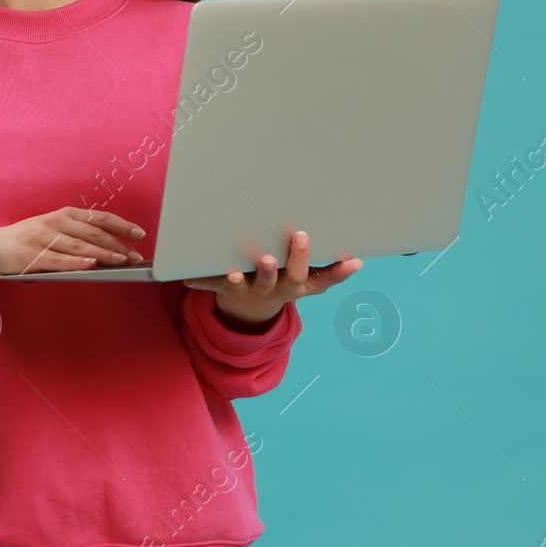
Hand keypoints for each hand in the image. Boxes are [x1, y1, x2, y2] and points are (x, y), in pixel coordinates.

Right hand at [0, 207, 146, 276]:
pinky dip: (76, 263)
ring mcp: (42, 238)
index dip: (121, 225)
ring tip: (121, 260)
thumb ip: (78, 235)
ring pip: (78, 246)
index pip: (99, 218)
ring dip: (102, 253)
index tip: (140, 234)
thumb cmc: (29, 240)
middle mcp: (55, 222)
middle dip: (117, 244)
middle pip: (92, 233)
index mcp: (64, 214)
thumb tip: (111, 249)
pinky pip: (58, 260)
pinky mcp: (31, 255)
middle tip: (135, 255)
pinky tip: (91, 266)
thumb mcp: (54, 229)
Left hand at [182, 230, 362, 331]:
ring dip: (238, 280)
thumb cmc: (286, 285)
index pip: (302, 275)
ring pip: (242, 286)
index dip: (303, 258)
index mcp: (292, 286)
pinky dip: (200, 282)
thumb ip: (333, 274)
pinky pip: (211, 286)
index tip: (301, 235)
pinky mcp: (224, 288)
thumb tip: (358, 262)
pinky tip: (187, 278)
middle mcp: (269, 289)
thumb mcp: (311, 284)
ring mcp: (246, 290)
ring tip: (236, 273)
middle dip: (271, 269)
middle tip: (269, 256)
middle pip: (272, 281)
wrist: (252, 311)